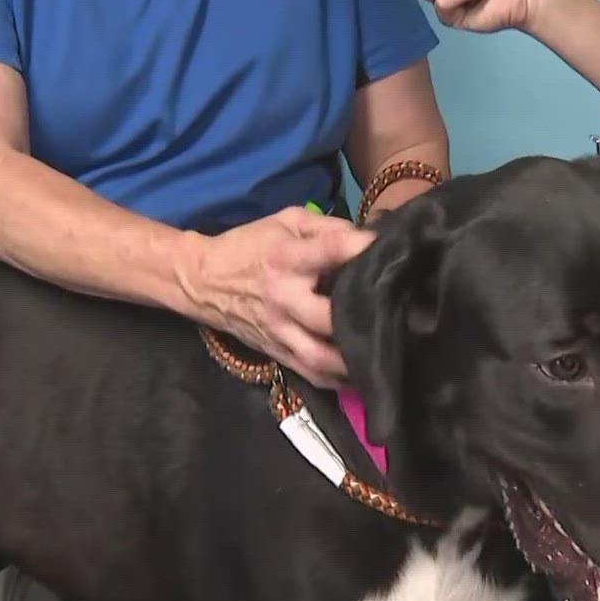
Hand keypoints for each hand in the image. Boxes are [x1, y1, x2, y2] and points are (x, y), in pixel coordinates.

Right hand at [176, 207, 373, 387]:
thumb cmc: (250, 246)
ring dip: (353, 361)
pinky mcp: (277, 352)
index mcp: (286, 258)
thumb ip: (327, 227)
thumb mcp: (285, 221)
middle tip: (396, 316)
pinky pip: (312, 374)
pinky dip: (338, 379)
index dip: (362, 249)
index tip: (388, 250)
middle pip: (328, 318)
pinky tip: (359, 374)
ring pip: (322, 357)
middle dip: (362, 319)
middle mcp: (284, 298)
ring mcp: (280, 331)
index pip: (330, 250)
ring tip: (382, 355)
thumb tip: (368, 241)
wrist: (203, 281)